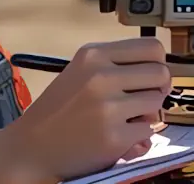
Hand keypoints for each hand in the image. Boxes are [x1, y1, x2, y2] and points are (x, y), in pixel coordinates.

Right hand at [5, 38, 171, 181]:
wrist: (32, 147)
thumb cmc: (58, 110)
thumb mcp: (81, 71)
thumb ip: (115, 64)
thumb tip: (159, 68)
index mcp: (93, 54)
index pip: (151, 46)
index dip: (158, 62)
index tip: (152, 73)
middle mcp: (100, 76)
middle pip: (161, 72)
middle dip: (158, 87)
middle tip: (145, 98)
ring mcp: (108, 107)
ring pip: (157, 101)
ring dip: (149, 112)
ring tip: (127, 117)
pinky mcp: (114, 137)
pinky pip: (149, 130)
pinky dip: (139, 135)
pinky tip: (119, 134)